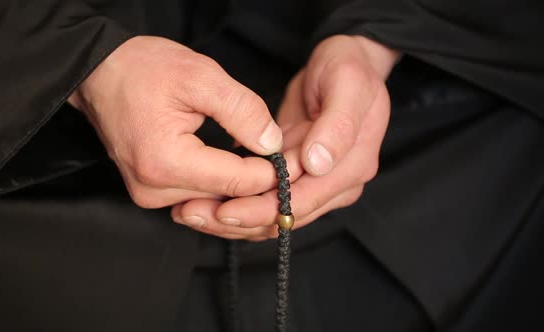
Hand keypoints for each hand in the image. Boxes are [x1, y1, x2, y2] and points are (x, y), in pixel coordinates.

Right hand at [69, 36, 299, 209]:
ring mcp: (149, 195)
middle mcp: (154, 189)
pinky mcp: (150, 192)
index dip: (273, 174)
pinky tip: (237, 167)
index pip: (237, 182)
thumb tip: (274, 144)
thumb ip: (243, 111)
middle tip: (288, 164)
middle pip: (227, 199)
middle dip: (260, 184)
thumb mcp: (201, 77)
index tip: (295, 160)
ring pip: (214, 203)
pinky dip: (221, 187)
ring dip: (240, 188)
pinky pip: (198, 197)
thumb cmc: (143, 69)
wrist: (101, 73)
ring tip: (264, 164)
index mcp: (166, 162)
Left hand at [171, 35, 399, 239]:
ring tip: (192, 212)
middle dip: (239, 220)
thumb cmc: (348, 69)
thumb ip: (337, 125)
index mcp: (351, 167)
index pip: (303, 201)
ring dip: (232, 218)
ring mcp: (316, 183)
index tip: (225, 210)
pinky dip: (237, 202)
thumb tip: (317, 163)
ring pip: (272, 215)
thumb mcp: (348, 84)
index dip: (263, 210)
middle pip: (284, 216)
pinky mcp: (296, 177)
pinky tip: (206, 200)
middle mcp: (335, 184)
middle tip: (195, 214)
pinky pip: (266, 199)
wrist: (345, 66)